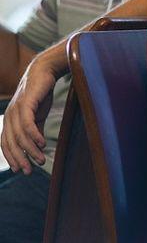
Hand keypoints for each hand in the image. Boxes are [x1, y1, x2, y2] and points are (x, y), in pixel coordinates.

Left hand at [1, 56, 58, 173]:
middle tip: (29, 171)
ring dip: (30, 150)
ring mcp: (17, 109)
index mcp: (10, 119)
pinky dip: (34, 136)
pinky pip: (28, 124)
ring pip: (20, 136)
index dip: (12, 157)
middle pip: (10, 142)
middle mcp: (10, 116)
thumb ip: (34, 128)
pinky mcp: (26, 103)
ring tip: (41, 159)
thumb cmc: (40, 93)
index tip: (21, 170)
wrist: (44, 71)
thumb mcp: (37, 114)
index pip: (6, 143)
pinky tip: (43, 144)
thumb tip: (37, 145)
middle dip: (20, 158)